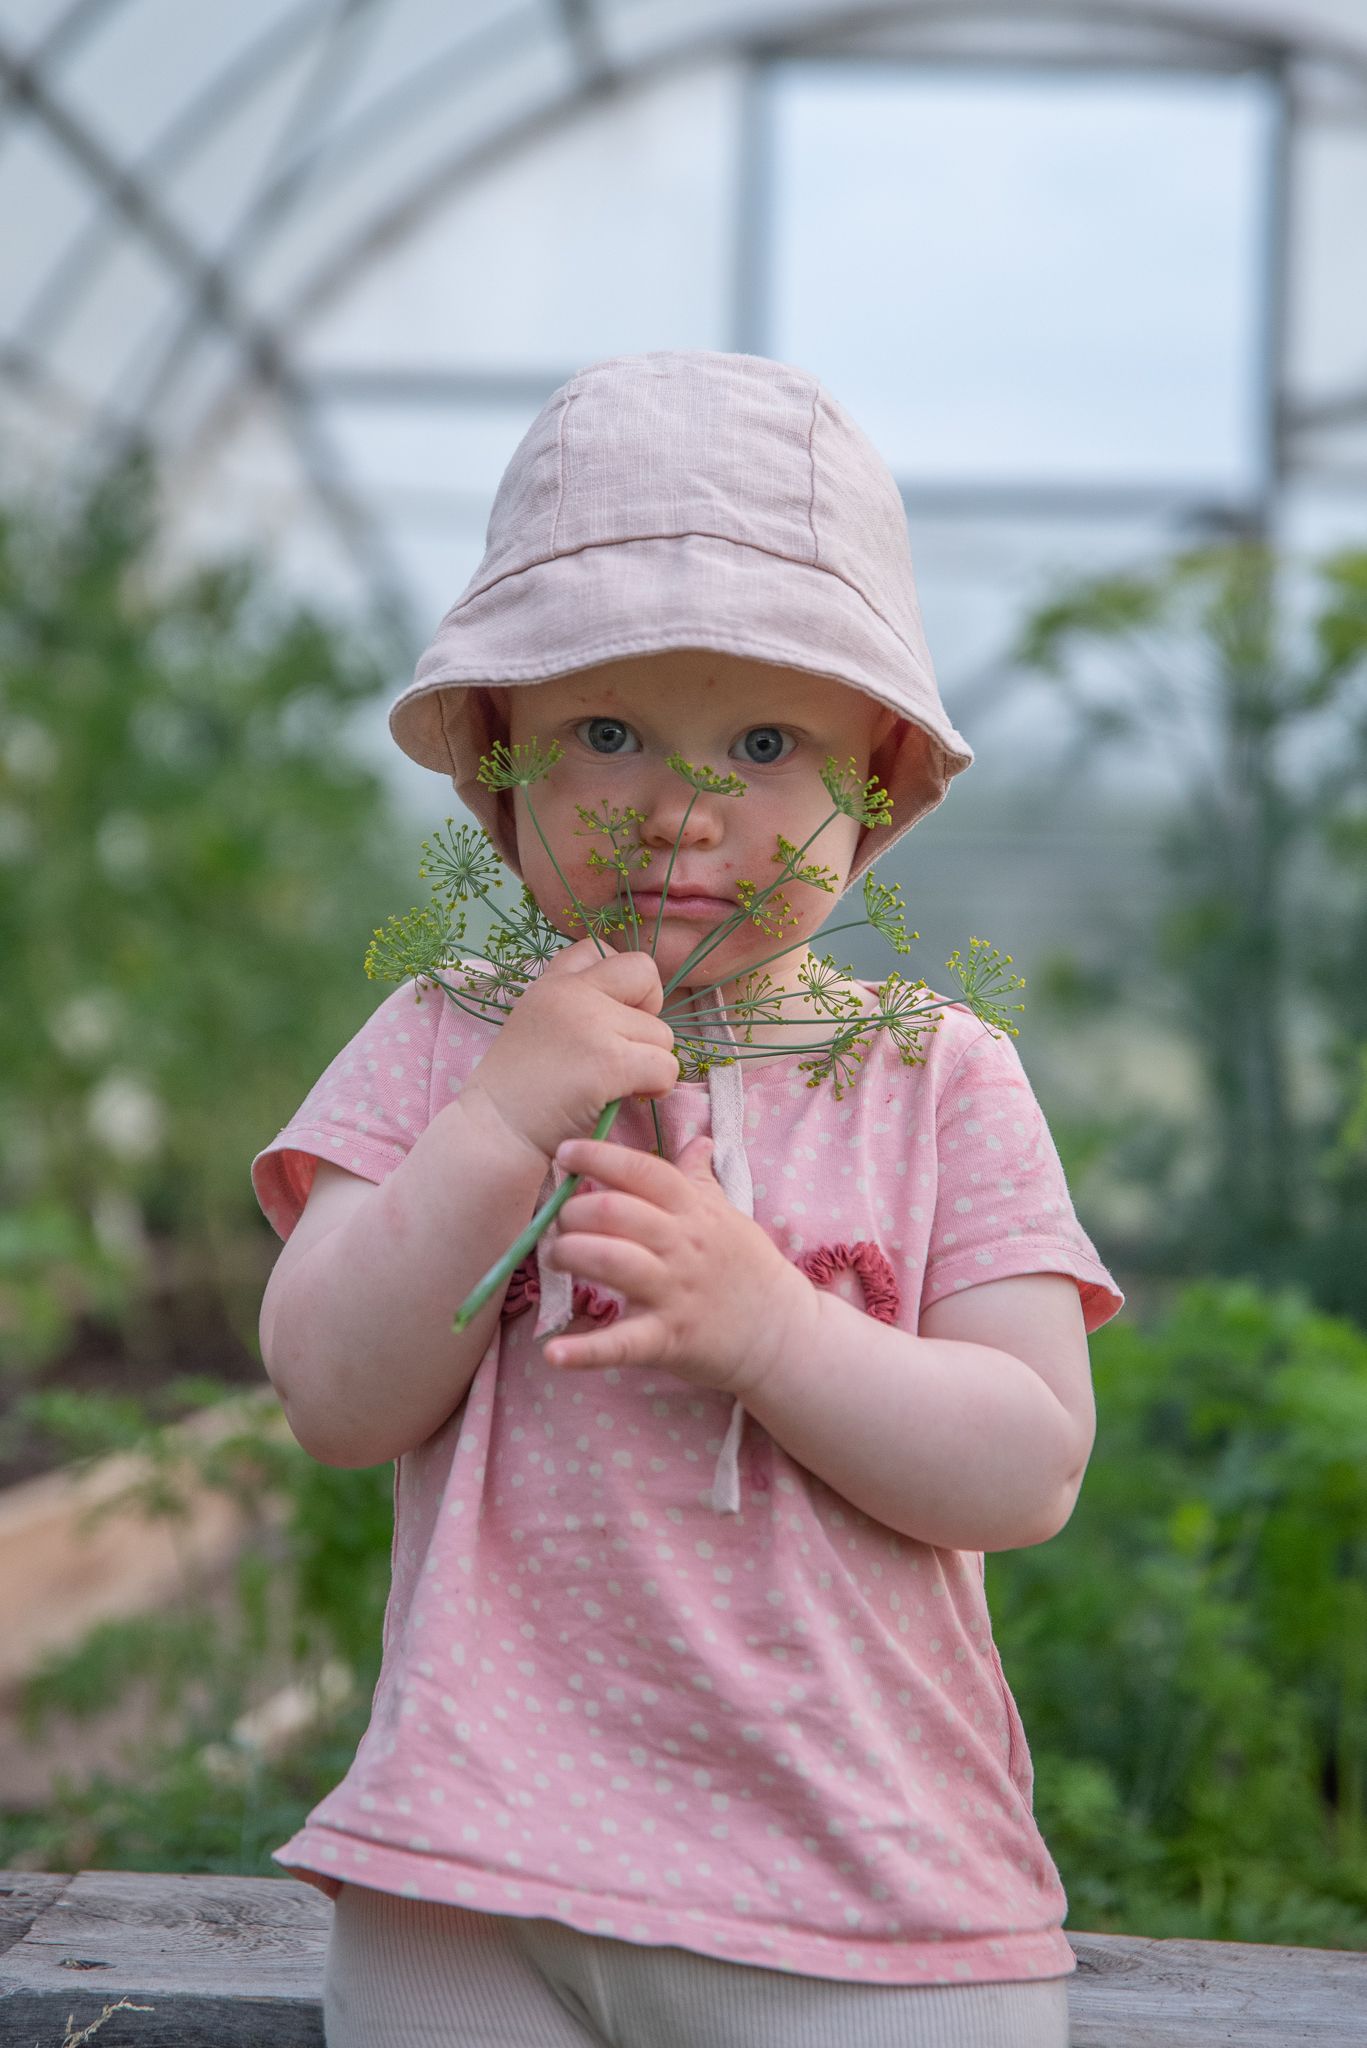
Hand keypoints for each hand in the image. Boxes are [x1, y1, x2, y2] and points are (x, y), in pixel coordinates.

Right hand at [463, 938, 678, 1164]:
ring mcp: (592, 1024)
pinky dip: (658, 1088)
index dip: (619, 982)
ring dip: (651, 1062)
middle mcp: (571, 993)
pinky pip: (665, 1067)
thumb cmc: (518, 1093)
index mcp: (551, 984)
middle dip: (649, 1011)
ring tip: (618, 1084)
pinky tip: (630, 1099)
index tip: (609, 1018)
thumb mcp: (535, 1026)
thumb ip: (573, 1007)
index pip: (598, 948)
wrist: (494, 1133)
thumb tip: (632, 1012)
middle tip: (627, 1046)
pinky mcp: (609, 1061)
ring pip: (662, 1033)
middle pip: (644, 972)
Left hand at [540, 1133, 818, 1398]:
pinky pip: (622, 1343)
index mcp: (695, 1212)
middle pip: (616, 1212)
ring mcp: (675, 1293)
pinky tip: (553, 1353)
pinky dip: (585, 1351)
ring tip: (554, 1258)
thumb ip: (702, 1180)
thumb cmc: (748, 1270)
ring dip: (570, 1254)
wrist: (782, 1334)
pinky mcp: (668, 1339)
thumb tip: (698, 1140)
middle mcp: (683, 1246)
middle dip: (573, 1211)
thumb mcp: (729, 1216)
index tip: (565, 1152)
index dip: (599, 1157)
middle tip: (557, 1221)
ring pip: (612, 1261)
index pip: (644, 1171)